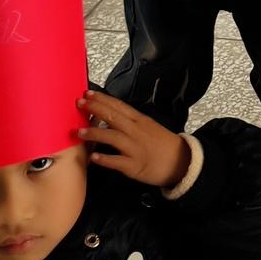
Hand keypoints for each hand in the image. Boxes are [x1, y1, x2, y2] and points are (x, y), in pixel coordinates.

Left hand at [75, 91, 190, 189]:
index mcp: (140, 121)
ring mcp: (135, 148)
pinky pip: (117, 162)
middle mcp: (136, 132)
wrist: (182, 162)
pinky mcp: (135, 166)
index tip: (88, 93)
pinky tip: (94, 157)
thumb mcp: (149, 127)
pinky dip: (105, 159)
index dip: (102, 99)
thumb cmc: (163, 144)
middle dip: (95, 109)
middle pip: (113, 117)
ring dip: (95, 133)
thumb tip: (110, 116)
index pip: (119, 106)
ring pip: (113, 137)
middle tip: (79, 103)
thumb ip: (130, 122)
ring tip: (80, 132)